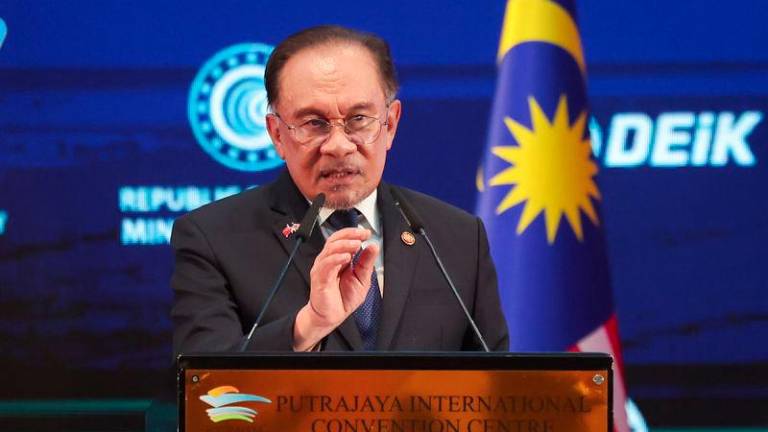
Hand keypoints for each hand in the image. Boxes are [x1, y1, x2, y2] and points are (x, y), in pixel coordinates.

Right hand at [293, 227, 379, 350]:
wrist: (333, 316)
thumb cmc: (344, 298)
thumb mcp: (362, 278)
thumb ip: (366, 262)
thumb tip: (373, 246)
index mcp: (339, 258)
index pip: (343, 239)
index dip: (354, 233)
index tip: (367, 233)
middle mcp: (329, 260)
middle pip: (335, 239)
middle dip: (349, 234)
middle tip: (362, 235)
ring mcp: (323, 268)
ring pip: (330, 249)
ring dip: (344, 245)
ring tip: (357, 245)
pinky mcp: (319, 278)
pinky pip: (326, 265)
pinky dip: (336, 259)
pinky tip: (346, 257)